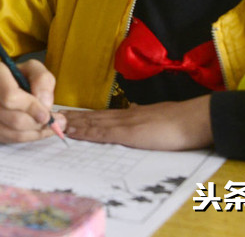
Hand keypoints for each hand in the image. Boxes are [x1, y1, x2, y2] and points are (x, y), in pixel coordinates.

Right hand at [0, 58, 64, 142]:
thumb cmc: (15, 77)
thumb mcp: (32, 69)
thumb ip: (43, 80)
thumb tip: (45, 104)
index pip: (10, 96)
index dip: (31, 108)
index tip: (47, 113)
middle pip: (14, 119)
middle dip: (37, 123)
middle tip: (52, 121)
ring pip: (13, 133)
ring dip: (35, 132)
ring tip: (49, 126)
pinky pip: (10, 139)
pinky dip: (28, 137)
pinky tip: (37, 130)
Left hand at [65, 96, 212, 150]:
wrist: (192, 120)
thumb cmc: (180, 121)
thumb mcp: (157, 115)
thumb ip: (143, 114)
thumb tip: (135, 110)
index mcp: (131, 114)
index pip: (102, 115)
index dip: (84, 115)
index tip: (68, 114)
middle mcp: (124, 117)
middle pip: (92, 116)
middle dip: (72, 118)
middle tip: (52, 117)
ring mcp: (124, 124)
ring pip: (93, 123)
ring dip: (73, 124)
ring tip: (56, 123)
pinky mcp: (128, 133)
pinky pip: (102, 133)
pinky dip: (85, 132)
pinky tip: (74, 133)